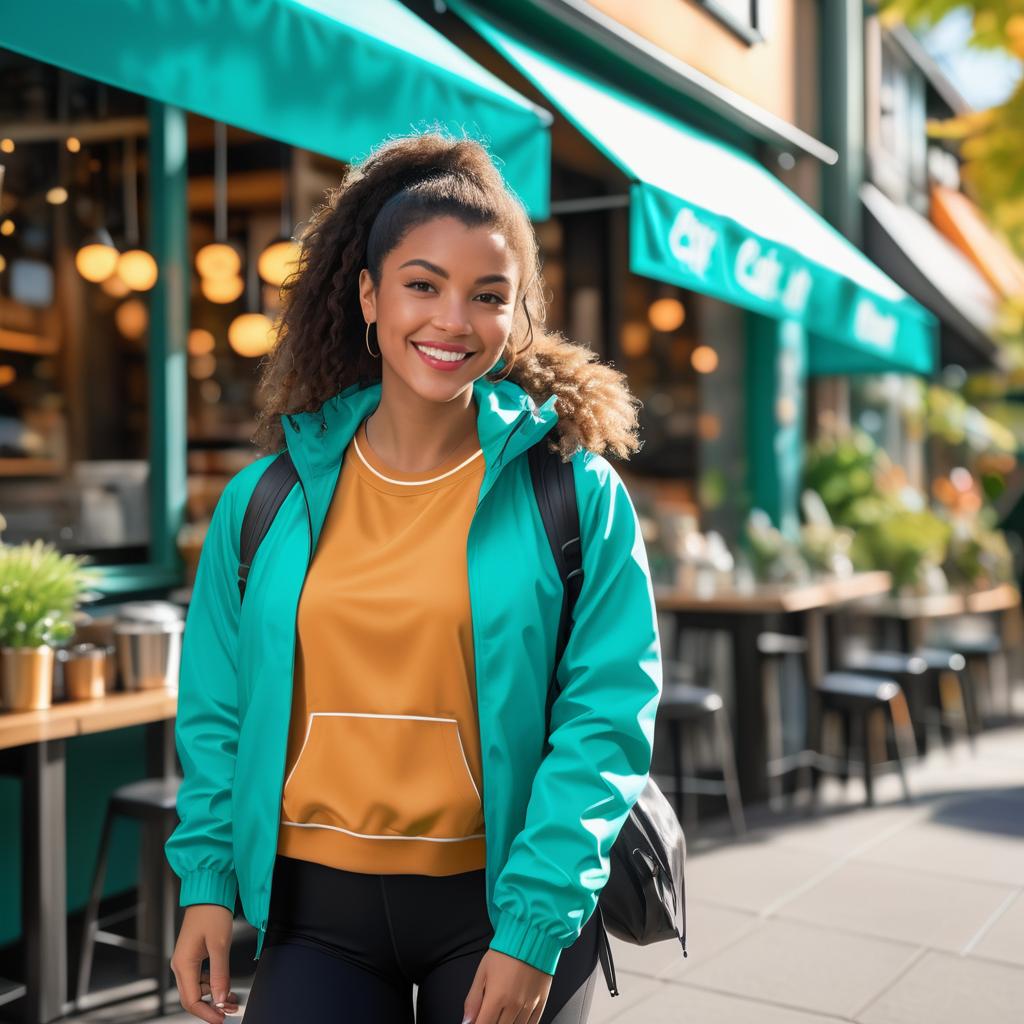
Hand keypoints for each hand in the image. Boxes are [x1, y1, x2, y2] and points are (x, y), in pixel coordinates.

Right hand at [170, 904, 239, 1020]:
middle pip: (191, 997)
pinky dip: (212, 984)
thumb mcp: (220, 945)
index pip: (190, 1000)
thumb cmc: (212, 913)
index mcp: (183, 964)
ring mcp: (186, 960)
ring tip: (232, 999)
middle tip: (230, 1011)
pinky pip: (199, 977)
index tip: (222, 1018)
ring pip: (196, 988)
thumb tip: (221, 999)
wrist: (209, 892)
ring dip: (212, 996)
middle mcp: (181, 965)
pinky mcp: (193, 955)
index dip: (206, 1013)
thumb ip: (220, 974)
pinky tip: (225, 985)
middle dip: (211, 1007)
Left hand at [463, 948, 553, 1023]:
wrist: (532, 935)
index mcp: (497, 997)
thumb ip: (473, 999)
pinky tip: (516, 1020)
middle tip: (489, 1015)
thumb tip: (466, 1021)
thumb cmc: (506, 951)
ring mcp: (529, 1005)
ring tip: (501, 1014)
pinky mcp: (541, 1002)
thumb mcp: (482, 971)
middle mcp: (514, 1004)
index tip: (477, 1022)